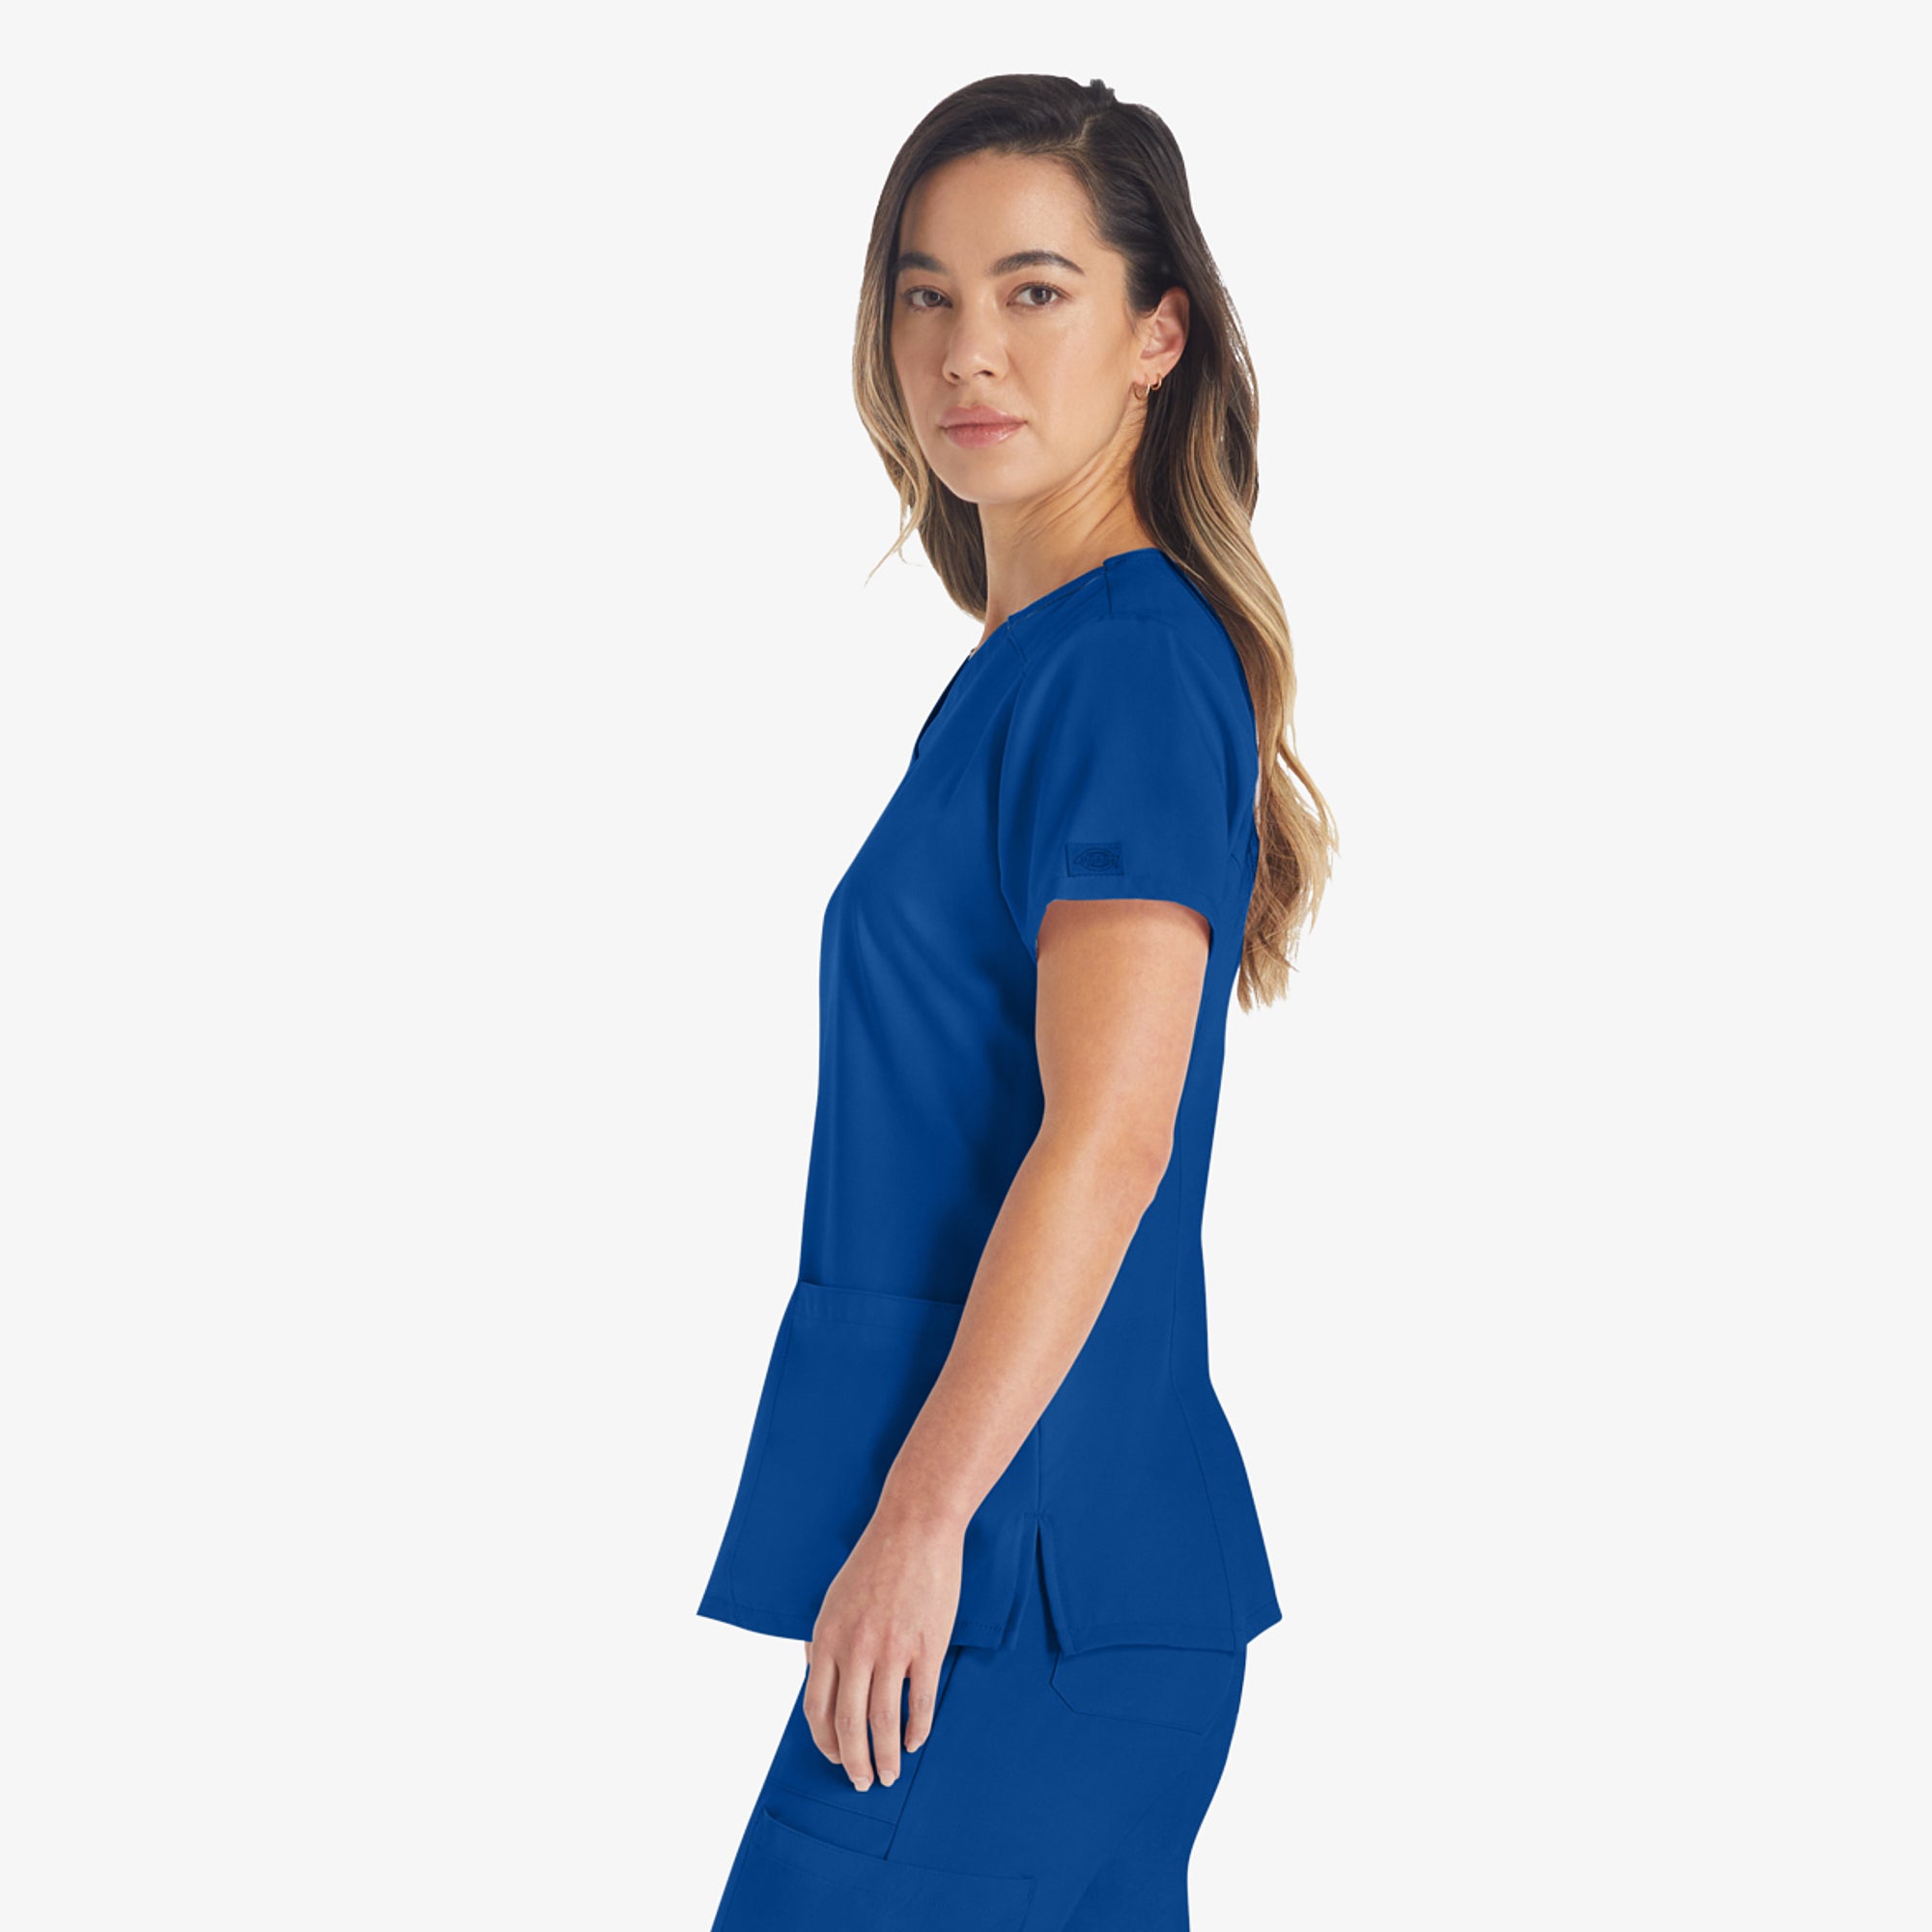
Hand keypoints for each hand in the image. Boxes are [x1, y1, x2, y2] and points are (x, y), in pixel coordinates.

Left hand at [800, 1505, 962, 1790]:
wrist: (915, 1526)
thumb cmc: (874, 1561)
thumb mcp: (834, 1600)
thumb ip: (825, 1642)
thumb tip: (818, 1681)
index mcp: (828, 1638)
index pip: (817, 1709)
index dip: (825, 1743)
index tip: (834, 1759)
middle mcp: (856, 1648)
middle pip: (849, 1725)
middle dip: (853, 1763)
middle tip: (863, 1783)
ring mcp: (893, 1649)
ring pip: (884, 1721)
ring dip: (885, 1757)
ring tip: (890, 1774)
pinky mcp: (927, 1646)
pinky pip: (920, 1702)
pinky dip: (917, 1730)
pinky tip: (915, 1742)